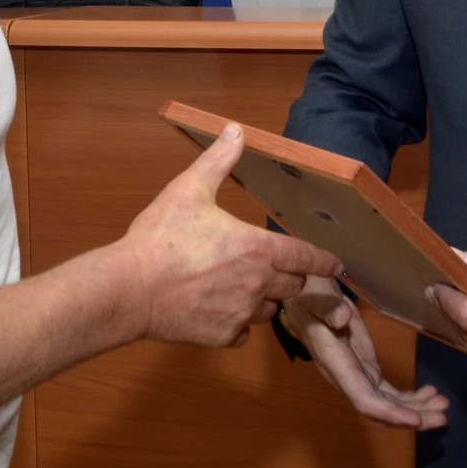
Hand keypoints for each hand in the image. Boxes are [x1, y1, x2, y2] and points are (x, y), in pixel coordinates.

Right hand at [122, 123, 341, 347]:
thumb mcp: (189, 190)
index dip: (324, 260)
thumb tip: (236, 131)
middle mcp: (257, 284)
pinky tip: (222, 310)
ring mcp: (240, 313)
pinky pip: (243, 333)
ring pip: (270, 311)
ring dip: (265, 299)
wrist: (129, 288)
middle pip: (294, 286)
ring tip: (248, 288)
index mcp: (256, 248)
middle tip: (286, 272)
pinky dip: (238, 323)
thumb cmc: (161, 238)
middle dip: (293, 278)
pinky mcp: (221, 336)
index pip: (305, 256)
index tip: (337, 264)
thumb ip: (218, 161)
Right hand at [281, 274, 448, 429]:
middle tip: (443, 417)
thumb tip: (342, 319)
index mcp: (336, 363)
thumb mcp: (314, 293)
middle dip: (411, 417)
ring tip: (443, 405)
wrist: (303, 295)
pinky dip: (410, 397)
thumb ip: (327, 306)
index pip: (363, 398)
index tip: (416, 419)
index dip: (389, 413)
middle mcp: (347, 377)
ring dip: (416, 409)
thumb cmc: (308, 292)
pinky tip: (430, 392)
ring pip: (387, 404)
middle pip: (379, 409)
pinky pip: (388, 392)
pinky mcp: (365, 369)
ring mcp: (357, 375)